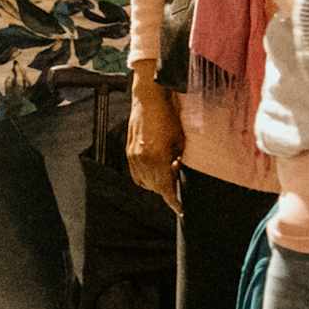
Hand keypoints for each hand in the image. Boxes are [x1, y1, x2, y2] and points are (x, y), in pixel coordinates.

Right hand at [127, 74, 184, 203]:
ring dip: (156, 183)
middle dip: (167, 188)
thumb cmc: (167, 116)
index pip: (165, 188)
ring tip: (167, 171)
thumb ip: (177, 160)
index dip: (173, 201)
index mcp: (156, 157)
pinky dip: (145, 178)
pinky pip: (136, 174)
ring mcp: (133, 155)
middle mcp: (142, 158)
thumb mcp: (180, 140)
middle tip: (177, 178)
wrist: (148, 99)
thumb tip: (176, 171)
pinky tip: (155, 171)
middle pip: (155, 187)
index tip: (179, 209)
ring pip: (144, 182)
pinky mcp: (128, 151)